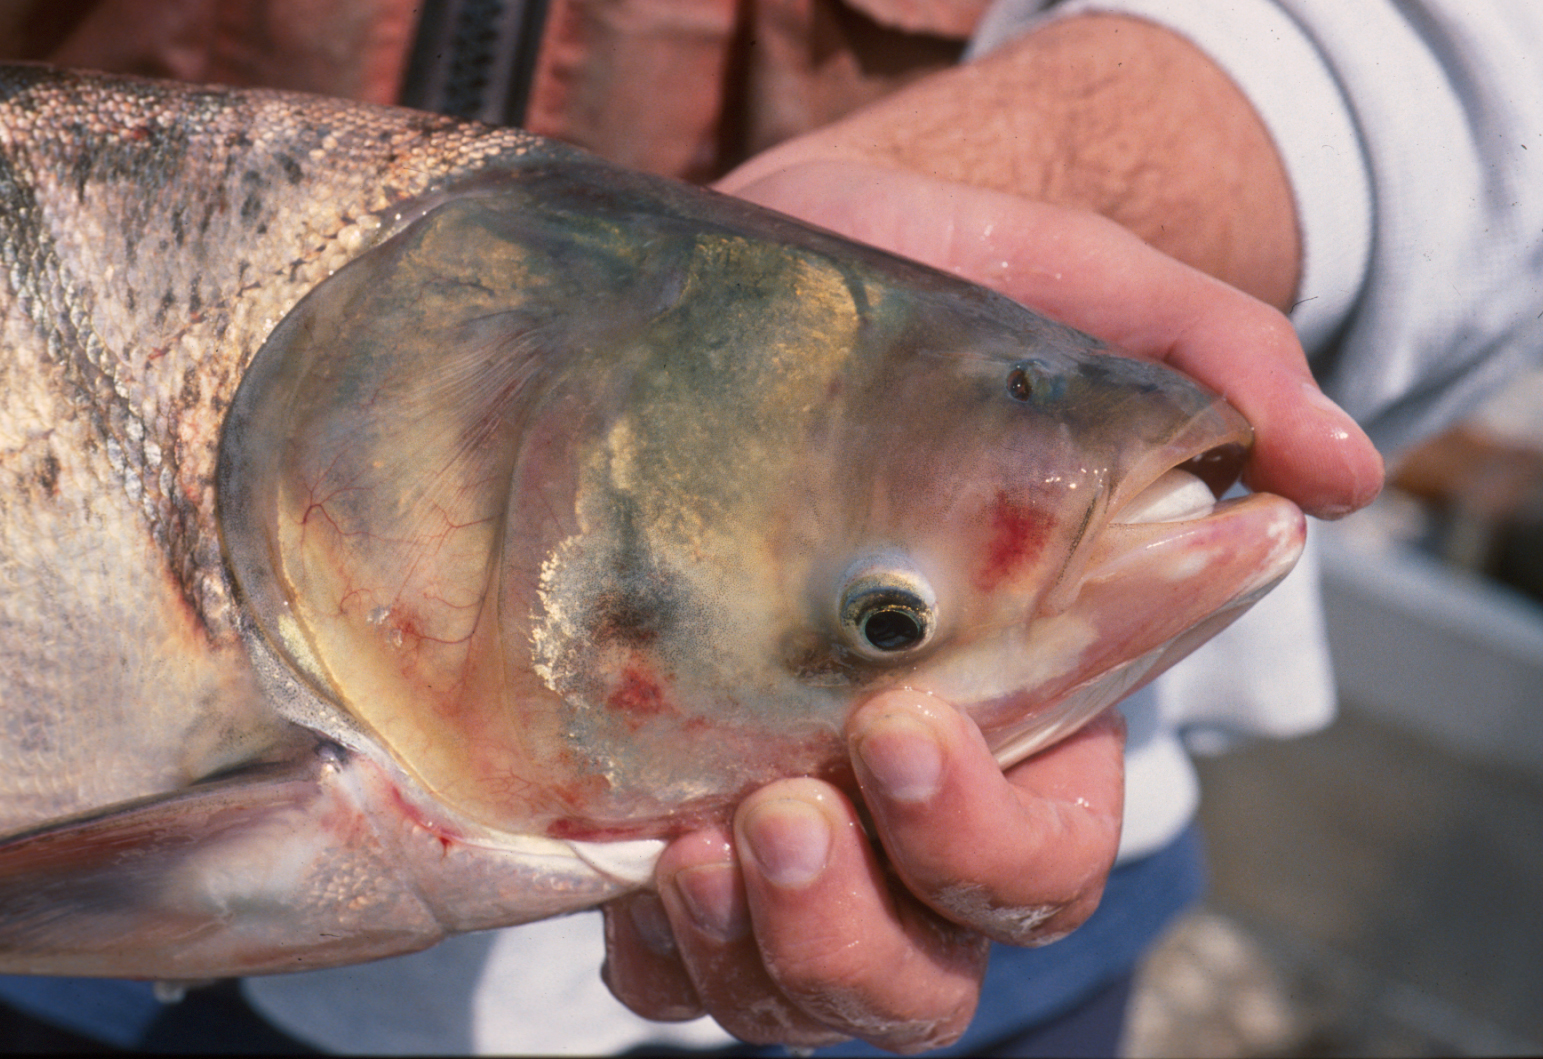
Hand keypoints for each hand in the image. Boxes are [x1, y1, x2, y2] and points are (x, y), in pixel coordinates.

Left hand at [603, 18, 1384, 1046]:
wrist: (765, 266)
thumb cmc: (935, 288)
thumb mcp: (1074, 289)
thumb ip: (1214, 361)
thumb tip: (1343, 473)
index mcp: (1026, 706)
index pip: (1047, 854)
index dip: (989, 838)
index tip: (909, 727)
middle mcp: (905, 792)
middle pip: (926, 966)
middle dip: (858, 933)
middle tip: (780, 812)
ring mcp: (786, 811)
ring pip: (799, 990)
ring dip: (753, 959)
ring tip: (690, 850)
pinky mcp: (664, 802)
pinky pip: (673, 960)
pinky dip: (661, 960)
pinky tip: (626, 881)